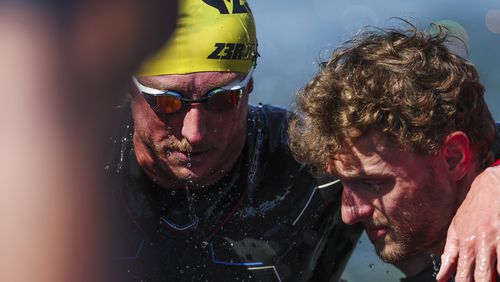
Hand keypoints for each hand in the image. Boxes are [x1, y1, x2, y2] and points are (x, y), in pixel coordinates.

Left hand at [436, 166, 499, 281]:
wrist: (492, 184)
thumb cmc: (473, 208)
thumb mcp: (456, 228)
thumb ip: (450, 255)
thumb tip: (442, 278)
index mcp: (465, 244)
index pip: (463, 277)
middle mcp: (481, 244)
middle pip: (482, 278)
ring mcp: (497, 241)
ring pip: (497, 272)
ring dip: (495, 277)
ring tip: (493, 278)